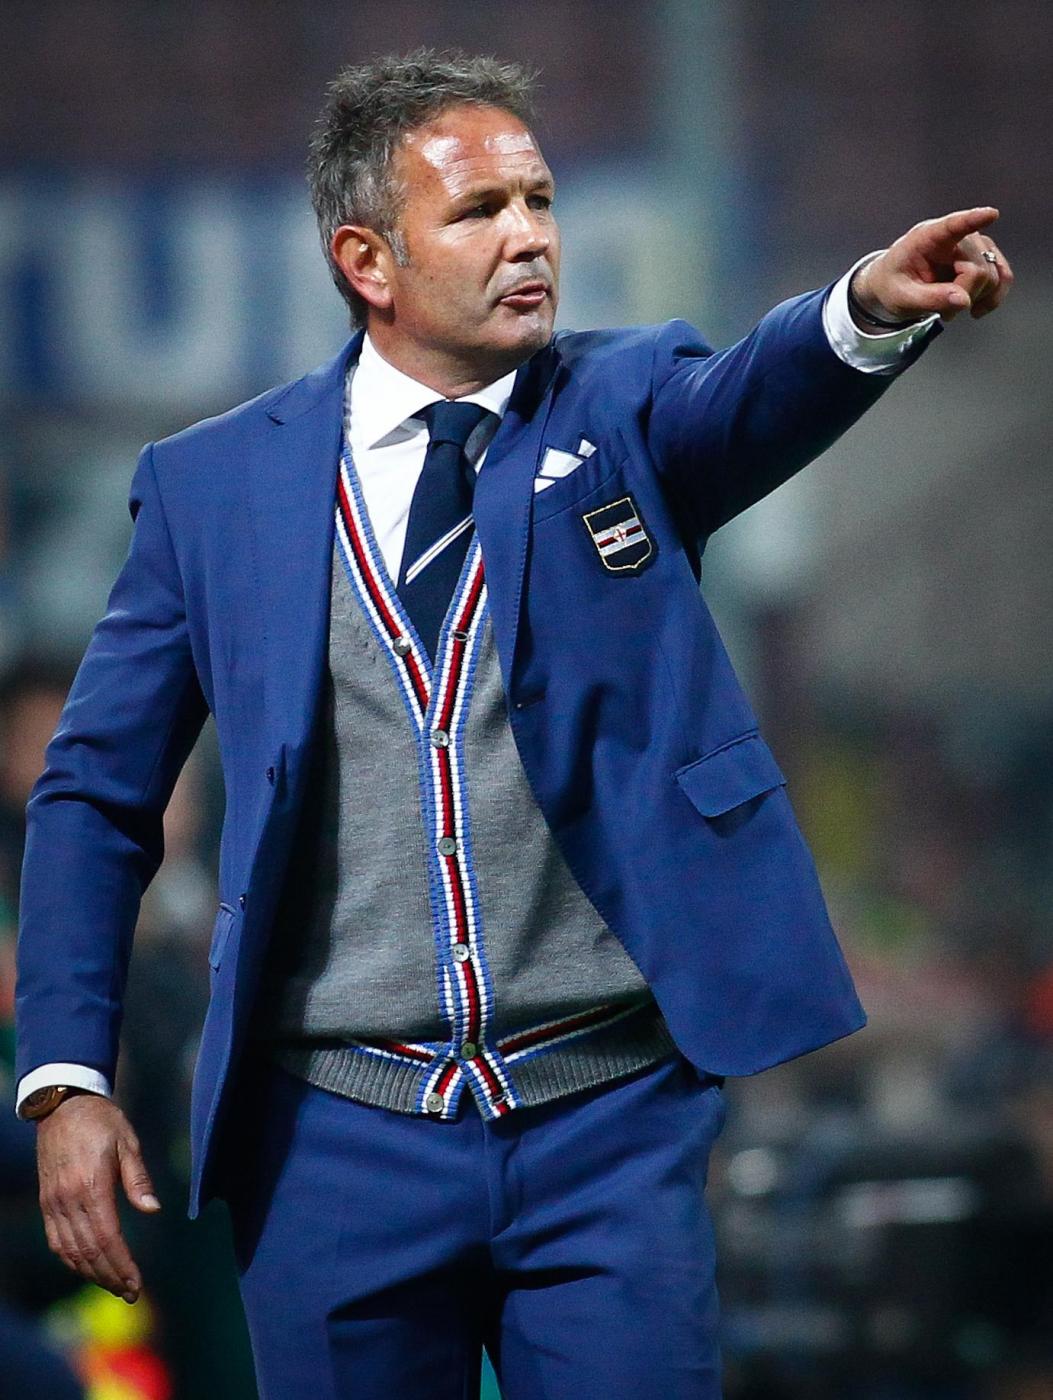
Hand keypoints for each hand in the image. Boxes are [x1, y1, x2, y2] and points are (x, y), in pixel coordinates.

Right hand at [36, 1093, 160, 1303]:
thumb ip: (138, 1179)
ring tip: (114, 1286)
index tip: (137, 1283)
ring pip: (70, 1251)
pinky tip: (88, 1268)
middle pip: (89, 1251)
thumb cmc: (102, 1121)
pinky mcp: (46, 1202)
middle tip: (130, 1293)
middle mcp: (67, 1199)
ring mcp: (53, 1203)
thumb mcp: (127, 1142)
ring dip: (91, 1273)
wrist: (63, 1105)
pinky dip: (72, 1260)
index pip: (107, 1238)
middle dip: (110, 1277)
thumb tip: (153, 1210)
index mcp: (91, 1185)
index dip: (122, 1265)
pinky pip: (56, 1240)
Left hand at [851, 207, 1012, 325]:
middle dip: (964, 294)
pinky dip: (994, 296)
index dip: (973, 220)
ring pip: (993, 274)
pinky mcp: (983, 259)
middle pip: (978, 267)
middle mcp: (955, 237)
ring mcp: (972, 247)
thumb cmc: (892, 285)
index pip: (953, 226)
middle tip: (942, 310)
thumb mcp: (902, 298)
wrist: (893, 287)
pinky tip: (977, 308)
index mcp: (927, 238)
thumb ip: (931, 299)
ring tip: (950, 307)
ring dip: (976, 298)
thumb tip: (963, 300)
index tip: (990, 215)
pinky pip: (1003, 276)